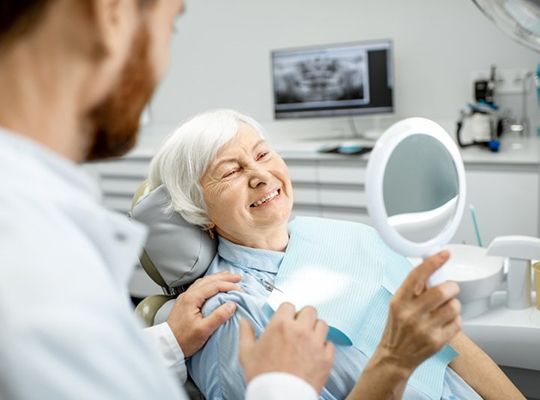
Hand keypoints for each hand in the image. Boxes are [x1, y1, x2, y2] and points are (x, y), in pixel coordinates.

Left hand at [166, 271, 240, 356]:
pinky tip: (213, 286)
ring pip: (203, 282)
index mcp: (192, 298)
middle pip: (208, 280)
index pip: (214, 286)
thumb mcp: (203, 330)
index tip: (240, 289)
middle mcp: (188, 295)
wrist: (167, 346)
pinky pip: (200, 287)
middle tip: (237, 278)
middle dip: (224, 277)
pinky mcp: (185, 303)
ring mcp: (185, 298)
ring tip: (228, 278)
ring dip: (217, 278)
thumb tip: (232, 305)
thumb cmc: (184, 340)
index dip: (228, 285)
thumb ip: (218, 316)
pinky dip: (210, 283)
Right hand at [239, 303, 334, 393]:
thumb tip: (243, 321)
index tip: (285, 320)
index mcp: (281, 325)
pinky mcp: (326, 358)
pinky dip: (323, 347)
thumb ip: (245, 333)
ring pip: (322, 324)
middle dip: (304, 317)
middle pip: (310, 311)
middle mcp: (301, 330)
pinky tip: (315, 353)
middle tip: (298, 328)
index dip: (286, 312)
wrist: (278, 398)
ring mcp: (316, 343)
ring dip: (315, 329)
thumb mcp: (247, 353)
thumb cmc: (262, 376)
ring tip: (308, 340)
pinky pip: (329, 344)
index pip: (289, 305)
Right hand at [377, 251, 460, 373]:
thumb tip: (432, 267)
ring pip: (453, 306)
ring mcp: (424, 328)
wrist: (395, 356)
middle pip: (442, 290)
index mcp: (399, 300)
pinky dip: (455, 320)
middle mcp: (411, 313)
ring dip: (454, 304)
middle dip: (451, 287)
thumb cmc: (398, 327)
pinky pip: (457, 322)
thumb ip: (414, 288)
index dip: (433, 262)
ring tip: (446, 308)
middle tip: (450, 289)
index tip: (444, 254)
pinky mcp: (437, 341)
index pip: (417, 275)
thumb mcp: (398, 304)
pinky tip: (445, 322)